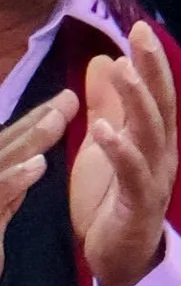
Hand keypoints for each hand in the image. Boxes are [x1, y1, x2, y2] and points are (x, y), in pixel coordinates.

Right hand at [0, 89, 78, 272]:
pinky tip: (37, 165)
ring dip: (27, 140)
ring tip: (56, 120)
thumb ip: (11, 187)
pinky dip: (14, 178)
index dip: (36, 122)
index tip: (68, 101)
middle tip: (69, 98)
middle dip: (35, 121)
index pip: (9, 145)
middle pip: (4, 146)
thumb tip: (31, 157)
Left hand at [67, 22, 179, 285]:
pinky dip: (120, 151)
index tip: (140, 27)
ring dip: (137, 102)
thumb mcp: (107, 146)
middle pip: (161, 107)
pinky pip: (132, 175)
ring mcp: (154, 181)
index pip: (157, 95)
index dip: (151, 62)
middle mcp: (161, 157)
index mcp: (154, 142)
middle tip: (141, 35)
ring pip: (150, 135)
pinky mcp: (139, 206)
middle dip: (152, 70)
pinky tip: (104, 130)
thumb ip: (108, 106)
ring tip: (122, 70)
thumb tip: (106, 60)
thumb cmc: (113, 204)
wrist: (123, 263)